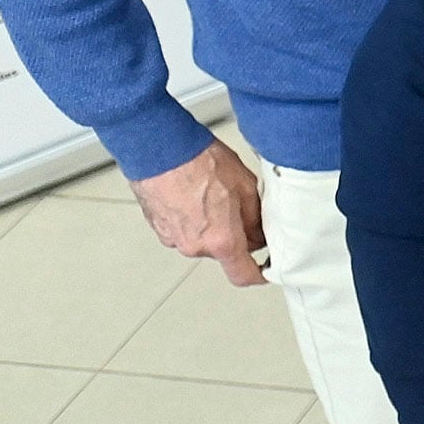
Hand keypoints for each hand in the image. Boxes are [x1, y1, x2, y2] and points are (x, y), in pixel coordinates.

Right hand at [131, 139, 267, 285]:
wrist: (160, 150)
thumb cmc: (199, 162)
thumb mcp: (245, 185)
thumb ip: (255, 217)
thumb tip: (259, 232)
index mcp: (220, 240)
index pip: (242, 274)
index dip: (258, 274)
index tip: (265, 269)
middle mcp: (195, 246)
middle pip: (224, 250)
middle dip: (235, 233)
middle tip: (238, 204)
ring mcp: (173, 239)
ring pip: (203, 239)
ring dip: (212, 224)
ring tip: (211, 192)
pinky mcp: (159, 228)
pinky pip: (184, 229)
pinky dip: (192, 217)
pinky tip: (194, 193)